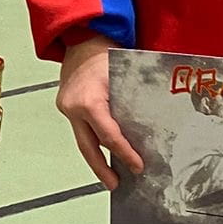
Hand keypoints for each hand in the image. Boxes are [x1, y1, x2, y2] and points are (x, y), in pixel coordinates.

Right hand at [57, 37, 144, 189]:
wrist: (82, 37)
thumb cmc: (107, 53)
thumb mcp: (125, 75)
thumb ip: (134, 101)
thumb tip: (156, 125)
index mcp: (89, 101)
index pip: (109, 135)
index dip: (124, 153)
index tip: (138, 166)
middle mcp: (74, 108)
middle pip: (88, 147)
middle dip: (102, 169)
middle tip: (116, 185)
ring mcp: (67, 108)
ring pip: (82, 140)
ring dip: (96, 159)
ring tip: (110, 177)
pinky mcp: (66, 106)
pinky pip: (81, 129)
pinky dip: (93, 141)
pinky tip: (104, 153)